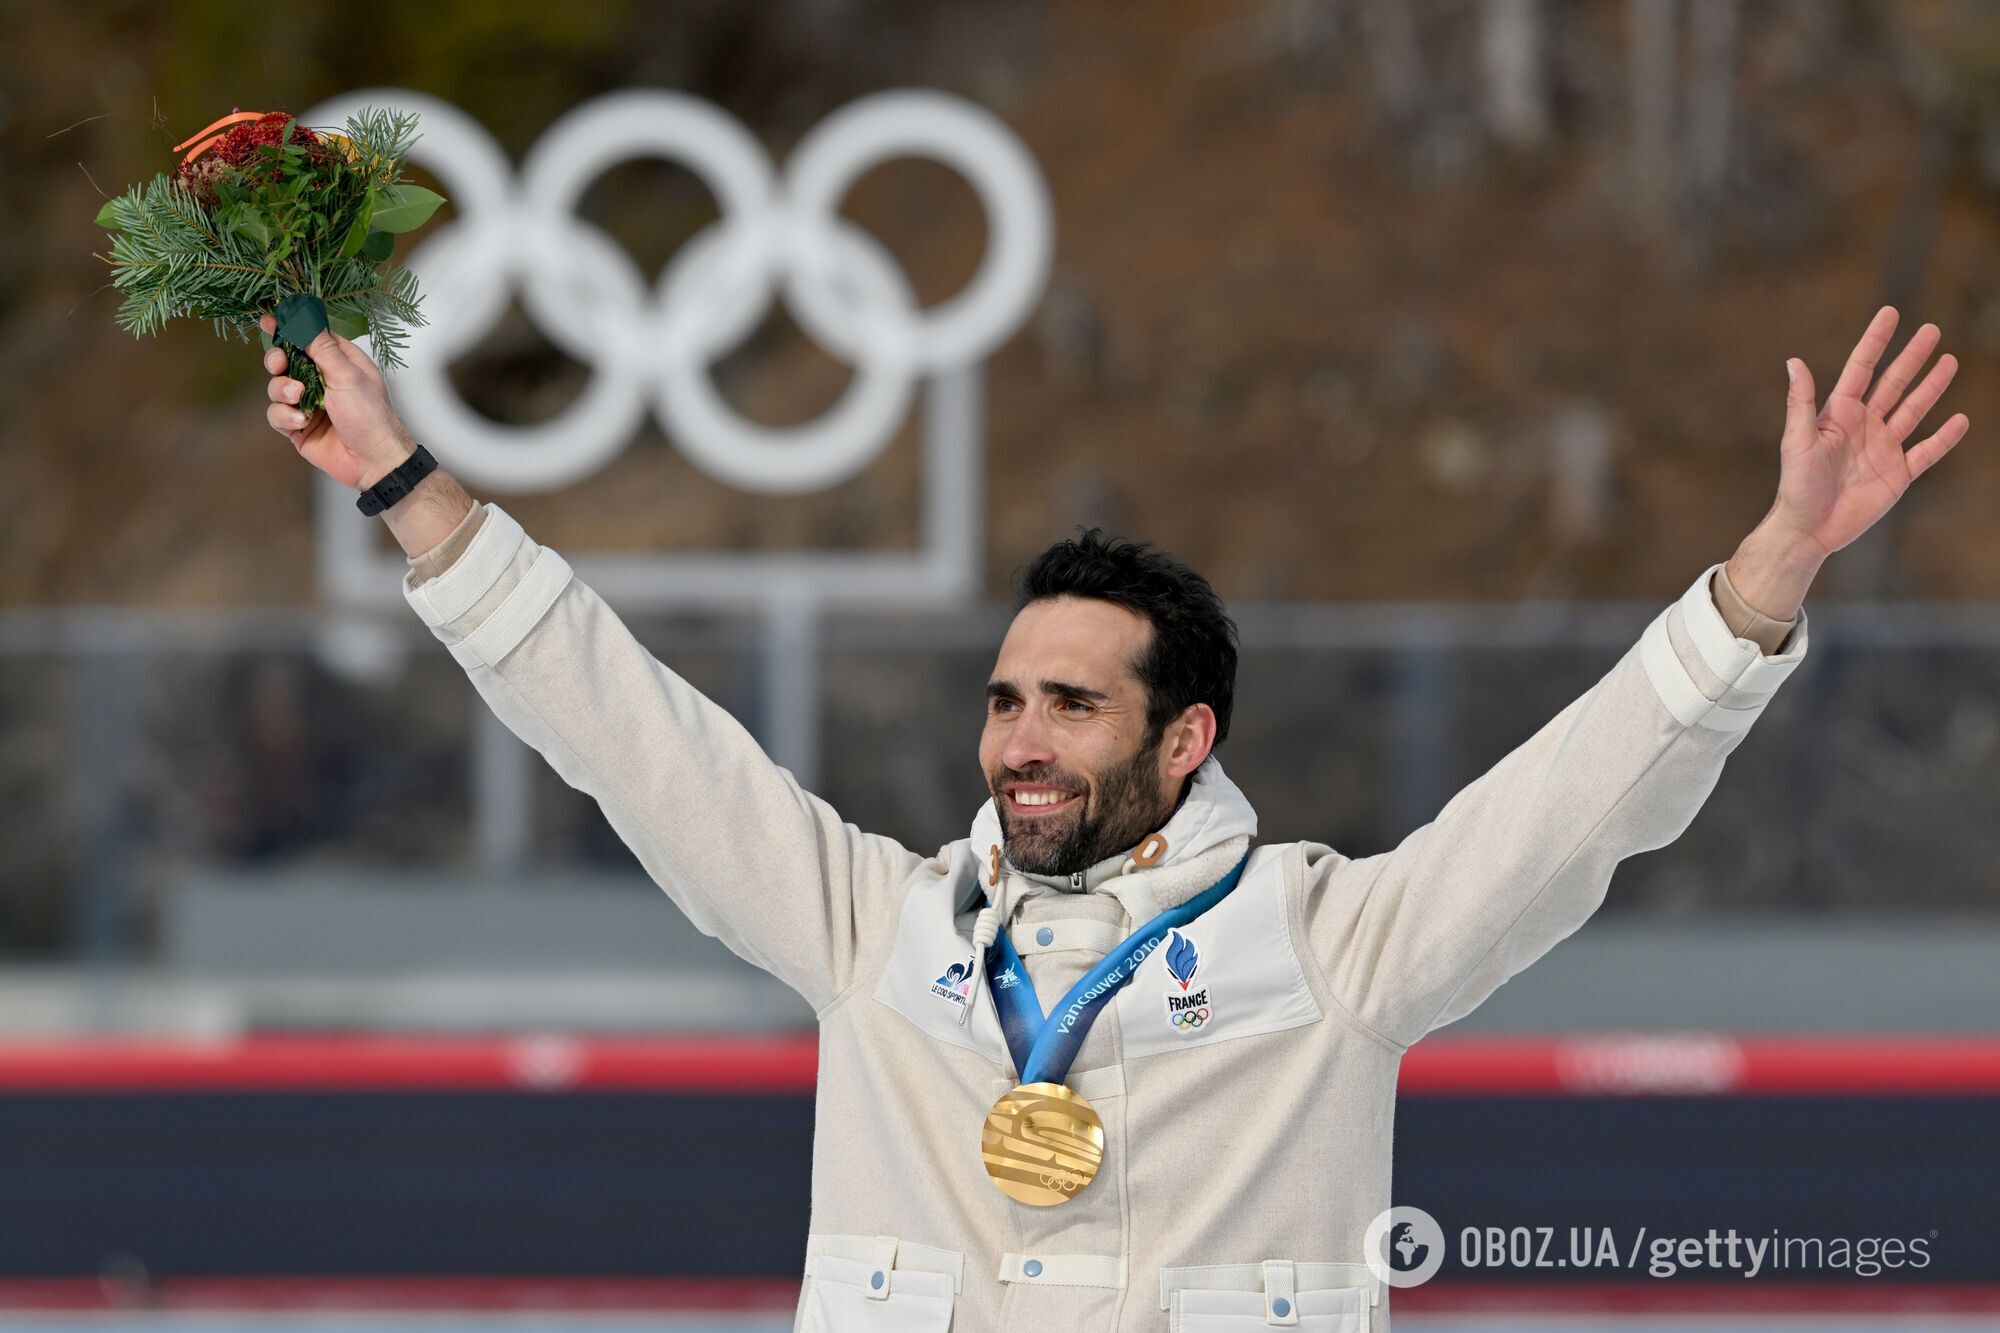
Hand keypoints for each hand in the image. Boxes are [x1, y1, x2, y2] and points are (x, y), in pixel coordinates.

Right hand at [259, 311, 418, 489]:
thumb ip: (322, 348)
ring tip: (299, 398)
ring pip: (276, 387)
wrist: (374, 461)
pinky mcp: (298, 427)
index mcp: (340, 362)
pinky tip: (302, 422)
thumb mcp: (347, 375)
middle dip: (278, 361)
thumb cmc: (370, 416)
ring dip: (282, 391)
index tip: (267, 320)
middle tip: (280, 364)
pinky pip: (276, 414)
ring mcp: (309, 403)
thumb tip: (303, 318)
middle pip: (286, 360)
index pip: (309, 337)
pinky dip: (285, 416)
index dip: (289, 328)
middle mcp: (323, 380)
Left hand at [1772, 305, 1970, 558]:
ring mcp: (1883, 449)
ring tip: (1950, 361)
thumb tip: (1793, 361)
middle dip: (1912, 358)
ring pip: (1914, 410)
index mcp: (1839, 414)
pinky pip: (1927, 452)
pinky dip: (1944, 438)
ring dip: (1931, 387)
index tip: (1891, 312)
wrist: (1809, 529)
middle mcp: (1864, 426)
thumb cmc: (1796, 485)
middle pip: (1893, 384)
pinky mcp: (1897, 475)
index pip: (1862, 368)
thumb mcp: (1797, 440)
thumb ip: (1801, 401)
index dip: (1876, 340)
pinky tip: (1959, 419)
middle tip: (1932, 331)